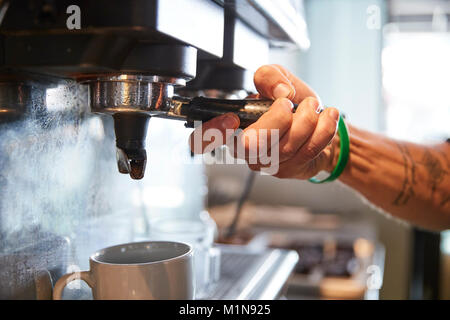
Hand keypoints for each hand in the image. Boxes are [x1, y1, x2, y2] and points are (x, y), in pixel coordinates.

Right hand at [189, 64, 339, 178]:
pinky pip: (307, 151)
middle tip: (290, 103)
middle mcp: (246, 149)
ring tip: (312, 106)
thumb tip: (278, 91)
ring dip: (306, 120)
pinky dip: (323, 128)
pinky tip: (327, 116)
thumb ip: (270, 76)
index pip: (204, 138)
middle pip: (253, 144)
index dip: (212, 132)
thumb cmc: (293, 104)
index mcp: (234, 125)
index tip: (231, 120)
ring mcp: (268, 163)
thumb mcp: (278, 80)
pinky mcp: (290, 170)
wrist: (319, 122)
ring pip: (285, 147)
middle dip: (278, 119)